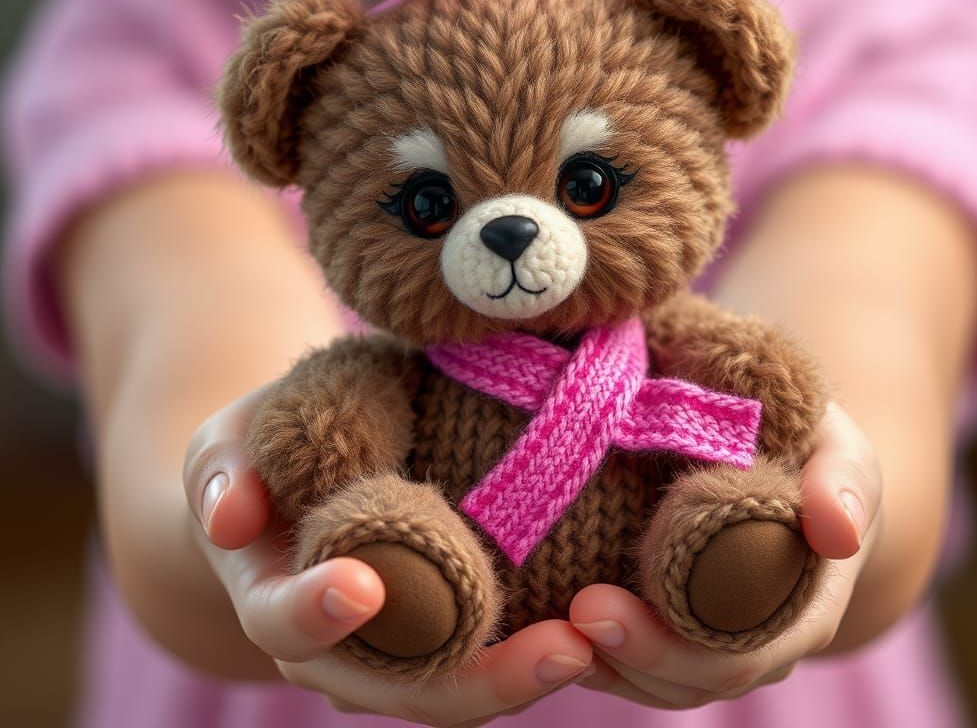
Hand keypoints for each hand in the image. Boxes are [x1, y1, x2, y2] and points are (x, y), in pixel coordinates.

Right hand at [183, 388, 594, 725]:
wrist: (288, 489)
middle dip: (475, 680)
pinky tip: (596, 625)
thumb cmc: (259, 457)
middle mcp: (338, 647)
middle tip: (558, 649)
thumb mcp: (227, 445)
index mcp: (274, 600)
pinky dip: (532, 649)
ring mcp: (394, 650)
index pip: (286, 623)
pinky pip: (486, 653)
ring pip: (455, 688)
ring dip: (522, 676)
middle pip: (399, 687)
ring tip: (592, 644)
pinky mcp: (443, 630)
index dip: (318, 611)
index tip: (362, 585)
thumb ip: (223, 472)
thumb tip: (230, 516)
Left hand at [568, 401, 882, 708]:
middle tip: (571, 611)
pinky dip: (598, 655)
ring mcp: (721, 638)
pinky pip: (642, 661)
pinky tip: (550, 630)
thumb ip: (841, 480)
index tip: (599, 607)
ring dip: (605, 663)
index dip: (669, 646)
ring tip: (547, 628)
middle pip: (694, 678)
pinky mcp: (683, 623)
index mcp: (804, 606)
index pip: (737, 653)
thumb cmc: (817, 448)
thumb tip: (835, 530)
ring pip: (662, 682)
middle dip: (628, 653)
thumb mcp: (838, 448)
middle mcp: (763, 638)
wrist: (803, 467)